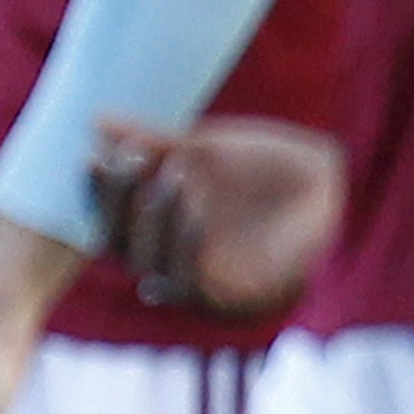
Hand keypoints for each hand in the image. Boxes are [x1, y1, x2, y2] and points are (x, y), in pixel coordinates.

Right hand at [94, 116, 343, 318]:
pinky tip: (194, 212)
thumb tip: (96, 119)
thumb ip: (151, 142)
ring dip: (154, 221)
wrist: (320, 182)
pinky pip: (188, 285)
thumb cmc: (260, 164)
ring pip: (148, 267)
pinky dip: (184, 248)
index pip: (108, 219)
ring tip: (175, 173)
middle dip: (117, 206)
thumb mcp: (202, 148)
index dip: (96, 193)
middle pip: (119, 247)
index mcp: (157, 220)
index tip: (93, 155)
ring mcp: (198, 275)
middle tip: (128, 161)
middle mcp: (170, 252)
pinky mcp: (229, 294)